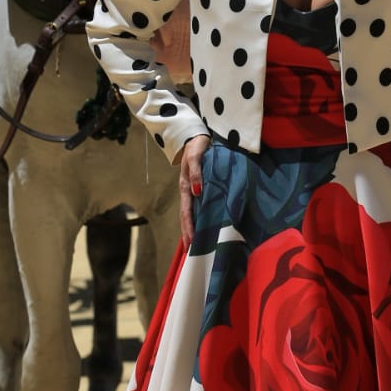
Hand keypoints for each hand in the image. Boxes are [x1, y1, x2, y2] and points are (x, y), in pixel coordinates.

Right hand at [175, 134, 210, 249]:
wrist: (197, 136)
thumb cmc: (197, 146)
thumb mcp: (196, 156)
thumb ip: (196, 173)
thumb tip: (197, 192)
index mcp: (185, 186)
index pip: (186, 213)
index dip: (188, 228)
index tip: (191, 244)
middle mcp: (188, 192)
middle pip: (186, 218)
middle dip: (189, 235)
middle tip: (192, 254)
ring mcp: (193, 191)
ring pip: (192, 214)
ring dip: (193, 230)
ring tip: (197, 246)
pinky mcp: (201, 188)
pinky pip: (199, 207)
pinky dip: (200, 219)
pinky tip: (205, 227)